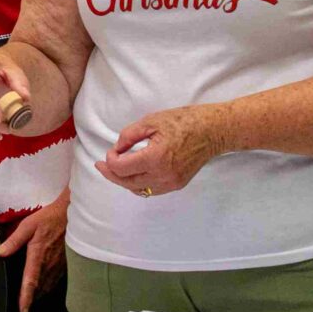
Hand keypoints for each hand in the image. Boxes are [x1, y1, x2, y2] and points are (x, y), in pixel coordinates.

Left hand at [0, 189, 68, 311]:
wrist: (73, 215)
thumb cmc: (50, 218)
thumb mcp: (28, 225)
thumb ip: (14, 240)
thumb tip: (0, 253)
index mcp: (38, 256)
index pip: (30, 282)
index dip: (26, 298)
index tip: (23, 311)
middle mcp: (49, 264)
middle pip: (39, 288)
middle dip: (32, 300)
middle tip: (24, 310)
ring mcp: (59, 265)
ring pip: (48, 286)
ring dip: (40, 295)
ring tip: (32, 302)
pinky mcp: (66, 264)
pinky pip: (56, 280)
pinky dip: (48, 287)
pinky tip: (44, 288)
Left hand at [96, 109, 216, 198]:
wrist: (212, 131)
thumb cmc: (183, 121)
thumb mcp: (151, 121)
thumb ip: (128, 135)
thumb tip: (116, 149)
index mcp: (156, 158)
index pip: (122, 168)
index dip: (110, 160)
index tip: (111, 150)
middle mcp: (163, 175)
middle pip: (127, 182)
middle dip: (111, 174)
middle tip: (100, 165)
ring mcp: (171, 183)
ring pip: (138, 189)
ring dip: (123, 181)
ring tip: (113, 170)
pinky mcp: (177, 185)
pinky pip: (151, 190)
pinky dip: (138, 184)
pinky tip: (132, 175)